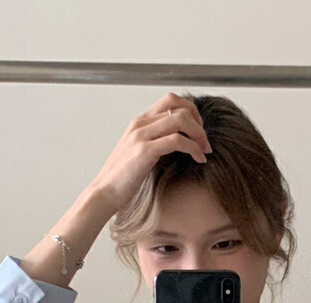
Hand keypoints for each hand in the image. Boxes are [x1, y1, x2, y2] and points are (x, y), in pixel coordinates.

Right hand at [88, 93, 211, 213]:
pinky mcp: (145, 151)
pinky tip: (199, 160)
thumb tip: (180, 144)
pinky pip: (178, 140)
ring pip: (181, 119)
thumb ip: (156, 143)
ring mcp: (141, 135)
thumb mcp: (141, 154)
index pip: (171, 100)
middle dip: (198, 121)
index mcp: (140, 122)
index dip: (191, 111)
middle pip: (179, 105)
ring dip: (199, 134)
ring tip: (204, 151)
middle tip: (205, 142)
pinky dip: (193, 148)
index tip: (199, 131)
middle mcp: (141, 124)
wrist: (105, 193)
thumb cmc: (123, 179)